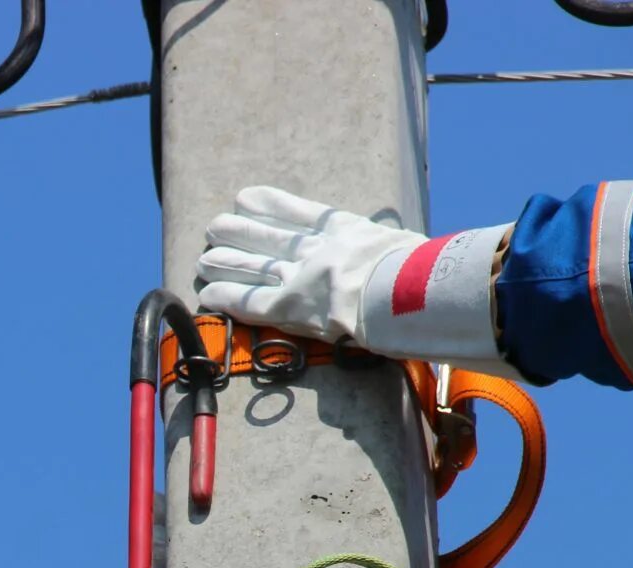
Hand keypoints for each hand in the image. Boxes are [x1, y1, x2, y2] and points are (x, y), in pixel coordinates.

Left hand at [198, 185, 515, 371]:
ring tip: (204, 258)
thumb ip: (404, 251)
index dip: (272, 206)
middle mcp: (321, 249)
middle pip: (271, 238)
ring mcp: (304, 276)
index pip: (303, 214)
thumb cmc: (428, 274)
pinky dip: (228, 297)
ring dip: (227, 263)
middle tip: (215, 226)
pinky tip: (208, 293)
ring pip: (256, 267)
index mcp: (351, 232)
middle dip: (240, 233)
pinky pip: (251, 302)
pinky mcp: (291, 305)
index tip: (247, 196)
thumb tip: (428, 261)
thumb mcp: (417, 249)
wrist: (412, 291)